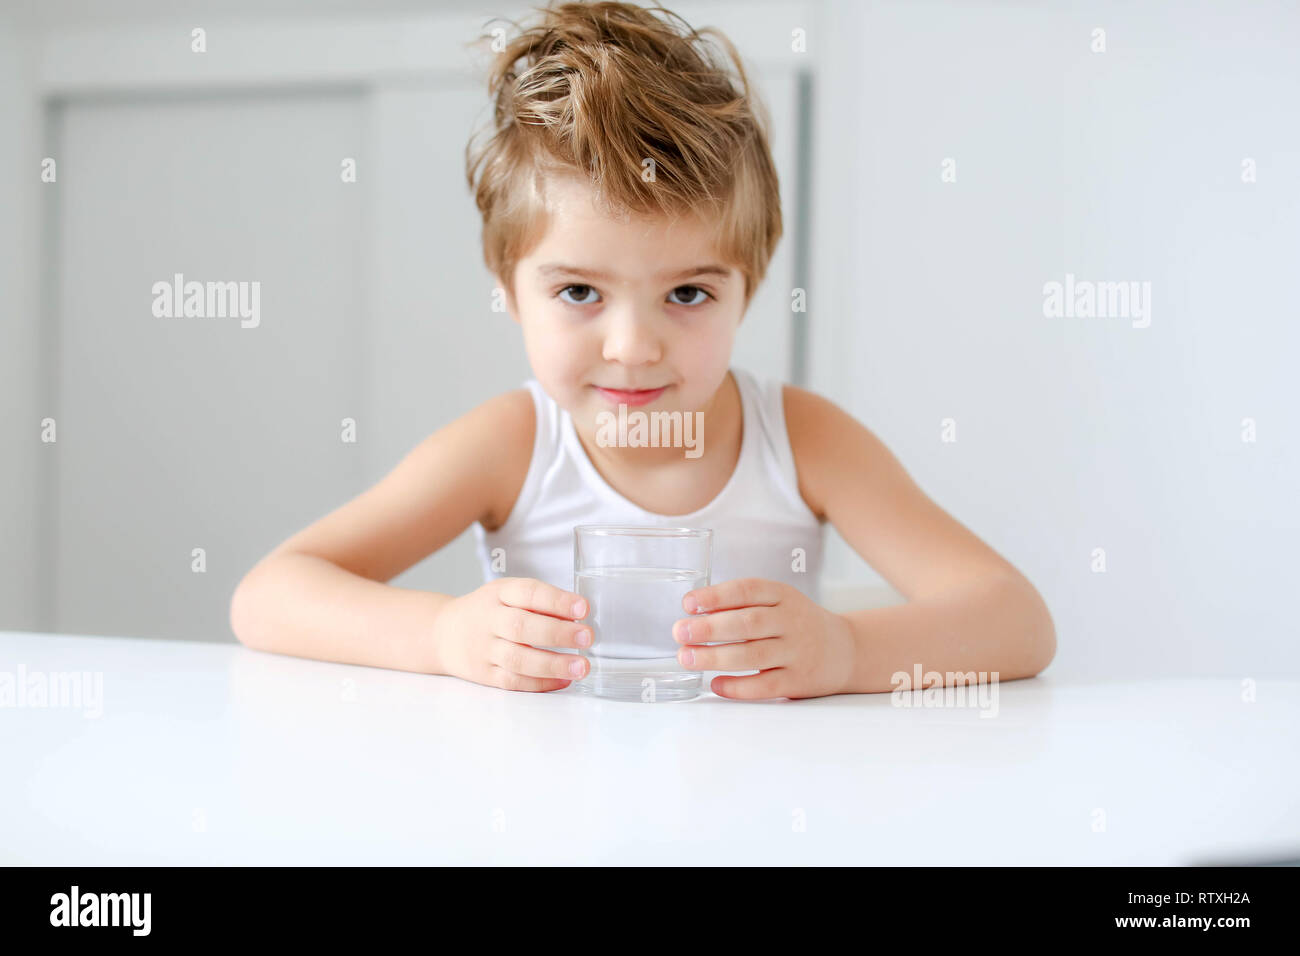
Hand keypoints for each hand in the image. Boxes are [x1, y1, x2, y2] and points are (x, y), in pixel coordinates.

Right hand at [432, 577, 592, 691]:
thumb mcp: (505, 594)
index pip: (528, 593)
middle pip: (521, 627)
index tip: (583, 608)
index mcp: (498, 594)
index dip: (556, 600)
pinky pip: (512, 681)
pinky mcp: (483, 674)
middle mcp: (489, 620)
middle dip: (557, 633)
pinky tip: (563, 680)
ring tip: (581, 666)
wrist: (441, 633)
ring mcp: (484, 649)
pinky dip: (540, 683)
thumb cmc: (486, 611)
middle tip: (587, 637)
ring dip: (553, 664)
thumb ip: (538, 603)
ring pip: (518, 659)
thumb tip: (578, 617)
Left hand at [673, 578, 855, 699]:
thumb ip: (745, 605)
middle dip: (709, 628)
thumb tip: (695, 614)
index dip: (716, 595)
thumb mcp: (780, 602)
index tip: (689, 603)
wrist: (845, 651)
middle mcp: (792, 622)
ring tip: (687, 657)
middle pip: (748, 624)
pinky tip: (715, 684)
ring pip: (753, 655)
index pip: (748, 590)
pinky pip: (764, 686)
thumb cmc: (798, 624)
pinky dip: (737, 687)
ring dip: (715, 657)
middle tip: (679, 632)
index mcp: (784, 596)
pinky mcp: (798, 681)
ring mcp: (797, 652)